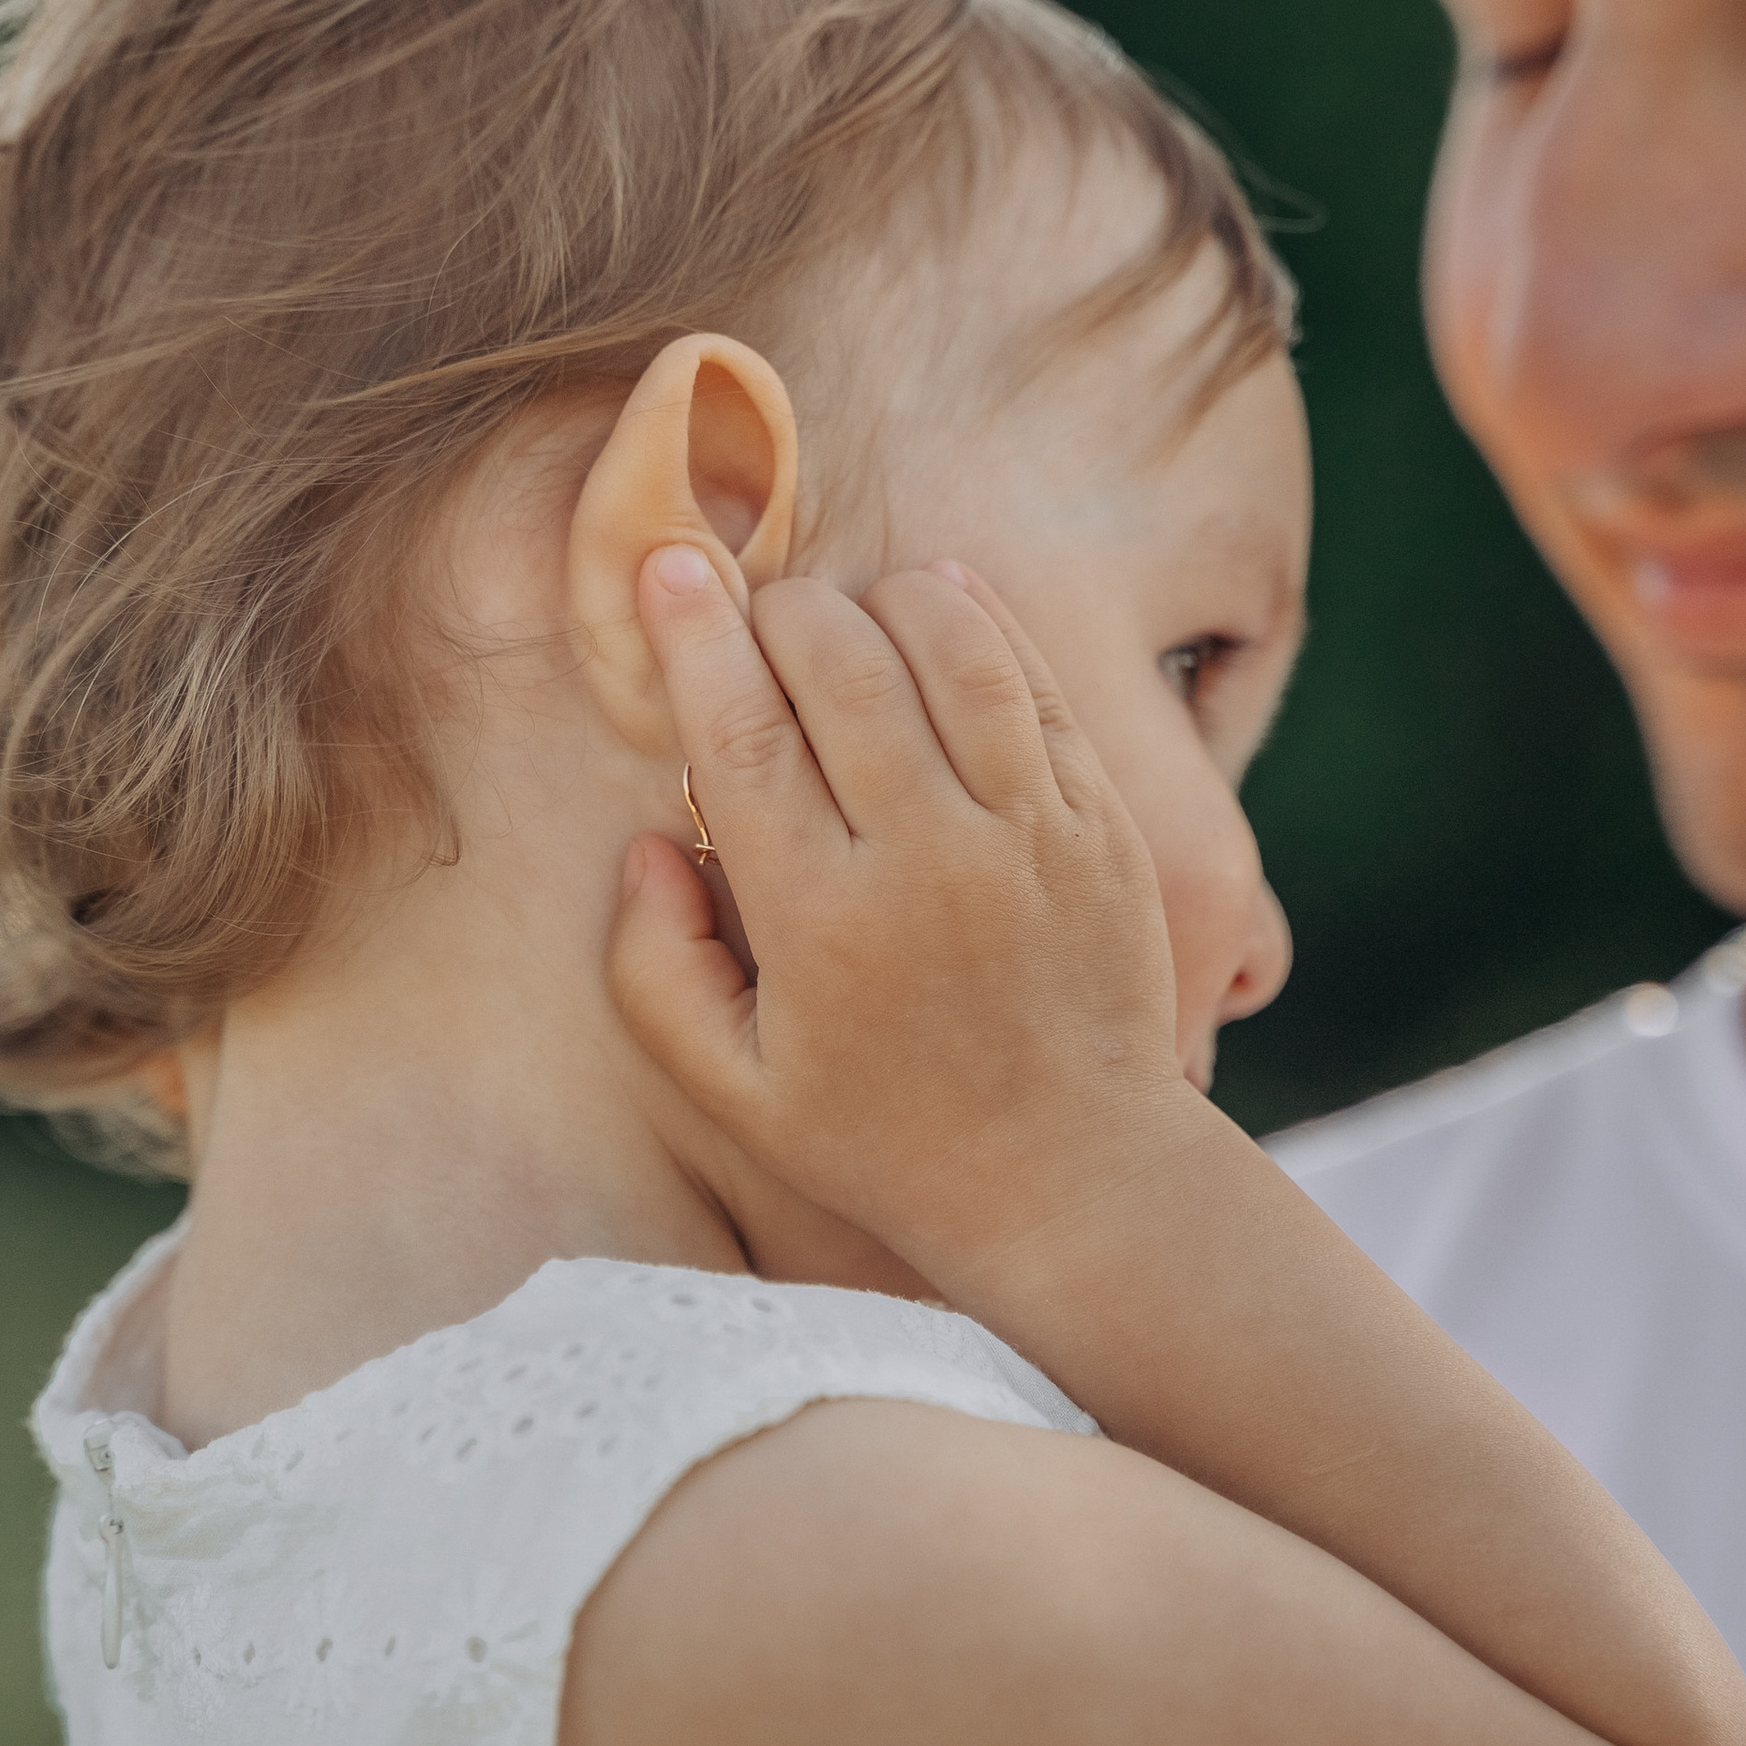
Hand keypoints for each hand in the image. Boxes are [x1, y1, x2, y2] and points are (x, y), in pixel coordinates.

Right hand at [607, 548, 1191, 1289]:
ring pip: (946, 643)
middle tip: (754, 623)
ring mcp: (1028, 833)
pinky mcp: (1099, 822)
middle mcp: (928, 861)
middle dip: (778, 610)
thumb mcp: (735, 1089)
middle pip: (838, 661)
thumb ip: (655, 969)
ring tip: (844, 620)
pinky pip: (1031, 679)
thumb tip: (646, 843)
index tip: (667, 567)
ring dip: (878, 600)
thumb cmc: (885, 1137)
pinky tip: (935, 601)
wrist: (1074, 1178)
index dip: (695, 631)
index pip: (742, 730)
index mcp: (821, 922)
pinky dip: (976, 618)